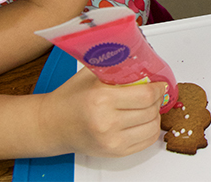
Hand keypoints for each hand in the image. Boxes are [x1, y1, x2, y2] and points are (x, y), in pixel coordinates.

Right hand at [39, 67, 165, 156]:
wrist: (51, 125)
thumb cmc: (70, 99)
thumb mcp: (91, 74)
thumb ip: (115, 65)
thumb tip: (141, 58)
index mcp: (101, 99)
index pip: (146, 95)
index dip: (158, 88)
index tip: (159, 84)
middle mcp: (106, 122)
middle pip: (151, 110)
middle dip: (156, 99)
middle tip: (153, 93)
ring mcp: (111, 140)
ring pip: (152, 127)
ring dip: (155, 115)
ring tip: (148, 107)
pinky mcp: (114, 152)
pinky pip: (146, 141)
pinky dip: (150, 129)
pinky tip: (143, 121)